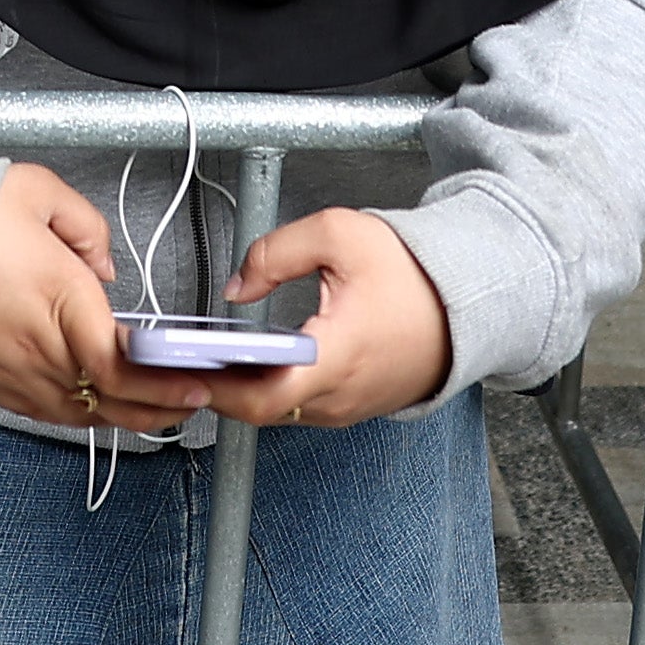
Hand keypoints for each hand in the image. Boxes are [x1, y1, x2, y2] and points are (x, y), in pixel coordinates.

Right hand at [0, 162, 192, 435]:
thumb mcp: (34, 190)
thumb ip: (86, 225)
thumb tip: (105, 265)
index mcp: (59, 295)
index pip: (121, 364)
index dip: (164, 382)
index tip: (196, 382)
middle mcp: (38, 342)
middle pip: (110, 398)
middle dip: (160, 404)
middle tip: (192, 400)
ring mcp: (11, 368)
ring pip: (81, 412)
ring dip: (124, 415)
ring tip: (158, 408)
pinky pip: (45, 411)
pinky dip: (79, 414)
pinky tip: (97, 406)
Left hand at [198, 209, 453, 427]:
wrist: (467, 305)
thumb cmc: (414, 275)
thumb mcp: (340, 235)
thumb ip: (275, 253)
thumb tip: (236, 287)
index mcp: (336, 357)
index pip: (261, 396)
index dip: (214, 387)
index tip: (179, 369)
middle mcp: (339, 394)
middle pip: (259, 407)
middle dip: (215, 385)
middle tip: (178, 359)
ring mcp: (346, 407)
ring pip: (277, 410)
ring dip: (240, 387)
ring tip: (202, 356)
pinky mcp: (350, 406)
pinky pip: (298, 407)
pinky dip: (268, 388)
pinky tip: (246, 362)